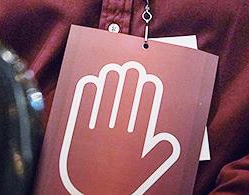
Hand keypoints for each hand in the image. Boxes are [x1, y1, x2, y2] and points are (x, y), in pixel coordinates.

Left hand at [59, 60, 180, 193]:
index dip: (148, 91)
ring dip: (111, 82)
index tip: (150, 79)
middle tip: (134, 66)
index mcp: (136, 139)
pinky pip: (83, 108)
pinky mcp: (79, 133)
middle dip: (131, 80)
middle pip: (127, 98)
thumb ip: (160, 155)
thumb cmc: (123, 184)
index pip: (145, 107)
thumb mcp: (148, 173)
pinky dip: (87, 95)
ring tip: (114, 69)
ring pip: (106, 99)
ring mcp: (97, 130)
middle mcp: (118, 130)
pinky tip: (90, 82)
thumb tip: (169, 138)